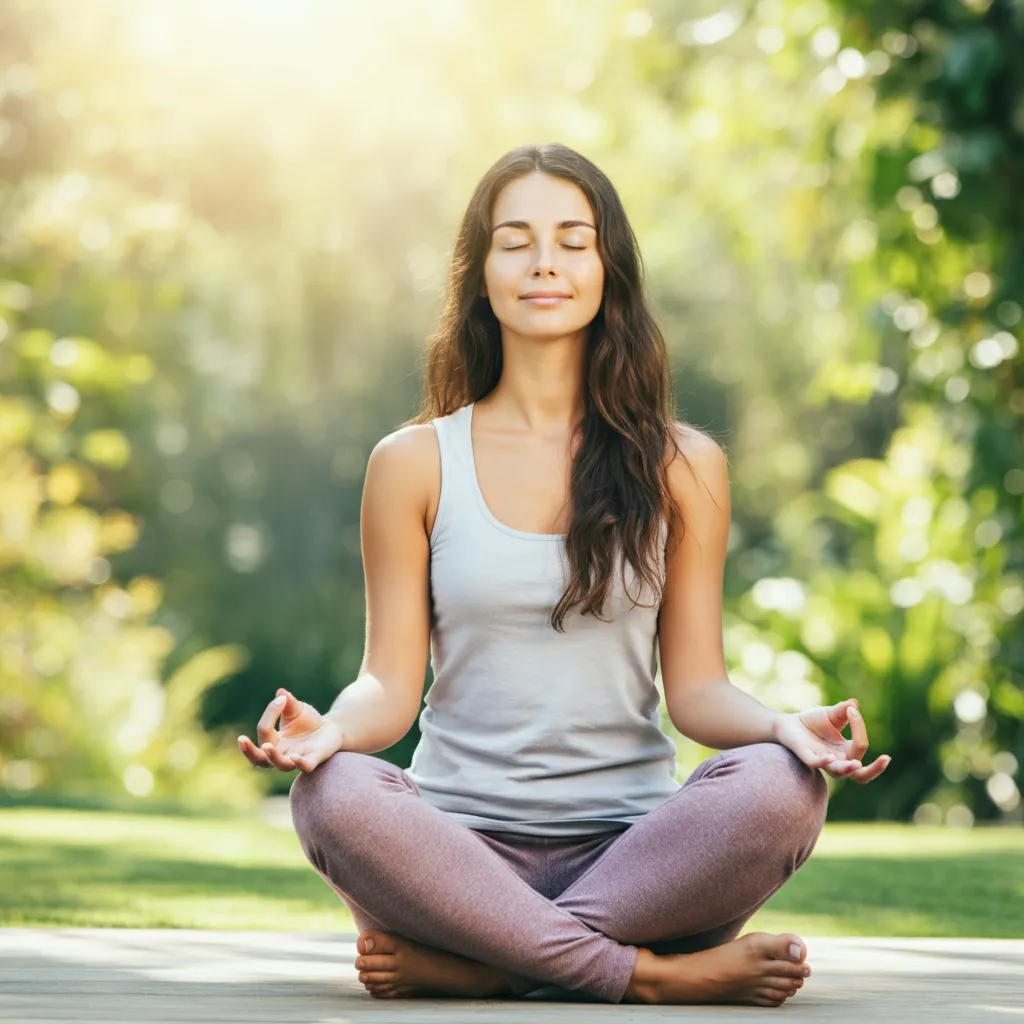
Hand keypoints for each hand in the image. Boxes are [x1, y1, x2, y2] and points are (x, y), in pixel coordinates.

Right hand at [237, 688, 343, 773]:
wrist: (330, 729)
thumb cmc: (308, 721)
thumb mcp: (296, 709)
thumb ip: (288, 702)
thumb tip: (280, 692)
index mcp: (274, 741)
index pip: (264, 731)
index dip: (270, 714)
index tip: (281, 700)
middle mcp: (282, 753)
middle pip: (260, 759)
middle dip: (249, 751)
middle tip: (242, 739)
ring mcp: (297, 758)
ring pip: (281, 765)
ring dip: (273, 757)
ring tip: (267, 746)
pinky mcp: (315, 759)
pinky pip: (306, 766)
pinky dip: (301, 764)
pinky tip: (296, 758)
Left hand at [774, 698, 890, 783]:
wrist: (787, 724)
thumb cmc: (812, 722)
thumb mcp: (831, 714)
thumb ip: (844, 710)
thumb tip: (854, 704)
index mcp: (846, 751)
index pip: (861, 746)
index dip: (860, 727)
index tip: (852, 710)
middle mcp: (837, 760)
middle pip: (861, 775)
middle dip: (875, 769)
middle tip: (886, 759)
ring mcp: (822, 760)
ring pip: (840, 773)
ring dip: (848, 769)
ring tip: (856, 764)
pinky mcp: (806, 756)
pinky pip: (816, 763)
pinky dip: (824, 761)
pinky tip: (830, 758)